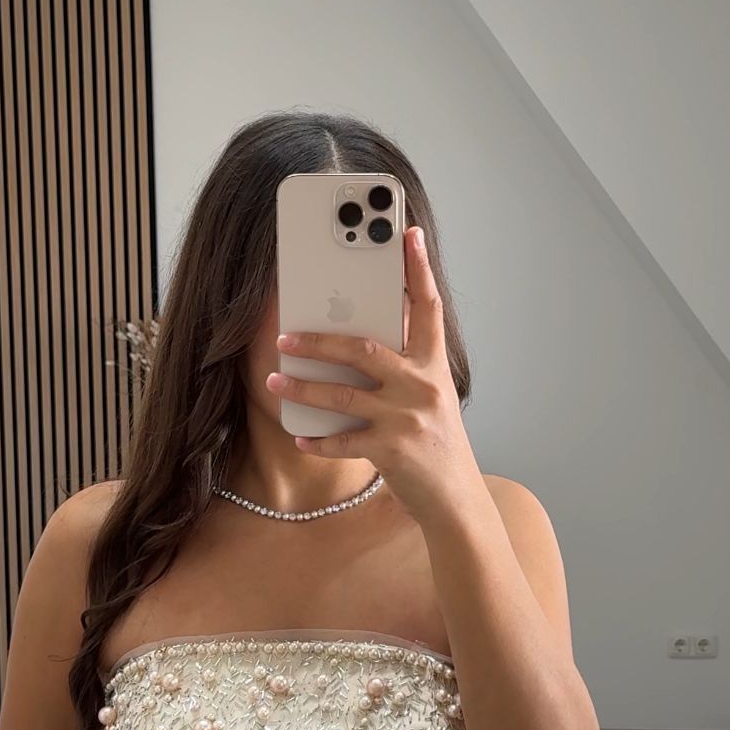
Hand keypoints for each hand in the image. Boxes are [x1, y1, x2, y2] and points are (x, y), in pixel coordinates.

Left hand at [266, 225, 480, 522]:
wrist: (455, 498)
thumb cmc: (435, 442)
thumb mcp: (430, 396)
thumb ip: (404, 366)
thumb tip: (358, 338)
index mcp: (433, 365)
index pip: (428, 307)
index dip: (418, 268)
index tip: (406, 232)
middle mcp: (422, 386)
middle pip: (365, 348)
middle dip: (320, 340)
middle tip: (285, 335)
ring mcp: (407, 419)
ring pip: (344, 394)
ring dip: (304, 386)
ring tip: (274, 379)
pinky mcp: (392, 450)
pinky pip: (344, 440)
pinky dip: (318, 439)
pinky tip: (299, 435)